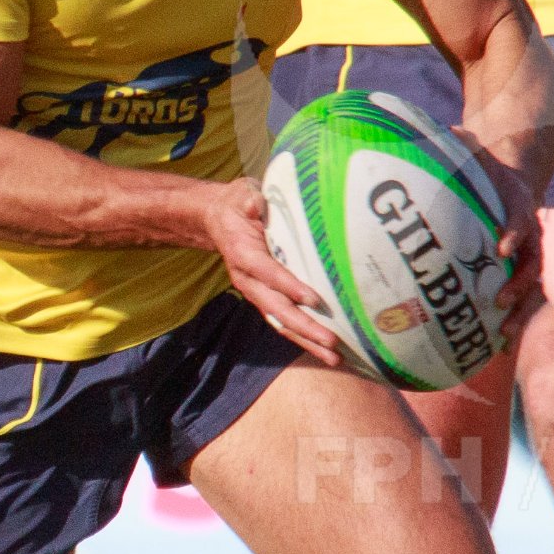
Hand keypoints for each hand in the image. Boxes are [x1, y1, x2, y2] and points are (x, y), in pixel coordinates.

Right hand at [208, 177, 346, 367]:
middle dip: (305, 328)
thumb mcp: (242, 194)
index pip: (268, 273)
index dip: (289, 286)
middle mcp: (249, 281)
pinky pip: (285, 322)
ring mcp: (257, 293)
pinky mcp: (266, 299)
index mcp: (244, 255)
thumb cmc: (238, 204)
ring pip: (282, 323)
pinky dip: (304, 337)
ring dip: (308, 341)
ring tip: (335, 359)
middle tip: (332, 342)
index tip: (313, 299)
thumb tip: (255, 203)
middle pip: (277, 310)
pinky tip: (326, 350)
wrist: (218, 220)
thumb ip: (250, 200)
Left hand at [461, 139, 544, 339]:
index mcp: (521, 204)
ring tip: (502, 335)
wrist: (513, 180)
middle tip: (498, 301)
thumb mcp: (476, 151)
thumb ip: (461, 143)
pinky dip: (512, 324)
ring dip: (519, 313)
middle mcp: (531, 235)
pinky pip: (521, 303)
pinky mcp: (521, 275)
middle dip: (518, 285)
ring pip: (531, 291)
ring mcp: (530, 258)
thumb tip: (440, 129)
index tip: (501, 247)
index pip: (523, 219)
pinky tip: (495, 349)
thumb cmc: (486, 168)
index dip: (515, 233)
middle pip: (533, 264)